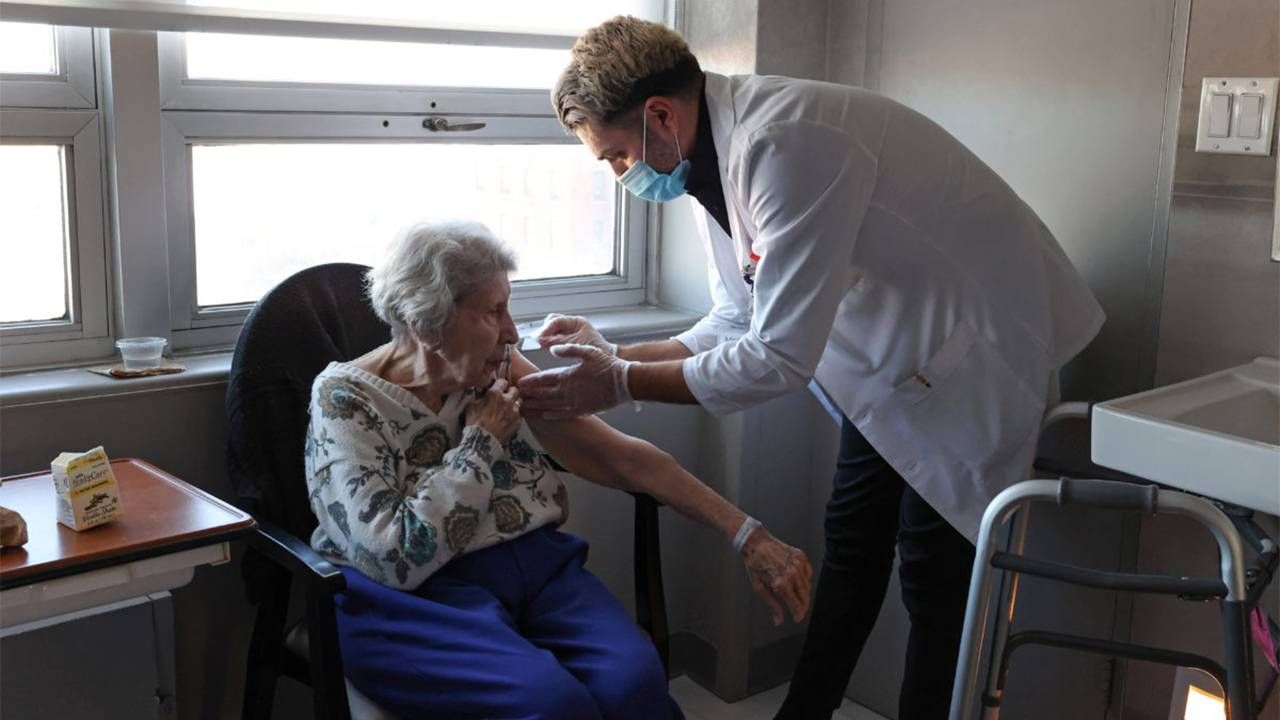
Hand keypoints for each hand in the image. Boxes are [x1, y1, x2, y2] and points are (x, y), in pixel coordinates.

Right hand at [464, 379, 521, 443]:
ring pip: (519, 401)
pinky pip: (519, 415)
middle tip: (505, 398)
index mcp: (495, 393)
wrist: (483, 440)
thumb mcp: (471, 405)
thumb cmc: (475, 423)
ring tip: (508, 409)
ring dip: (514, 403)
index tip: (498, 388)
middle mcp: (507, 400)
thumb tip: (482, 394)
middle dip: (510, 392)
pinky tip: (508, 420)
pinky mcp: (518, 421)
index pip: (502, 381)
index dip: (500, 385)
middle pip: (515, 390)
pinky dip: (514, 416)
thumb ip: (479, 397)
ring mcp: (514, 411)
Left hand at [517, 344, 632, 419]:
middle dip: (530, 395)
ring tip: (525, 407)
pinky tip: (545, 416)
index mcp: (568, 375)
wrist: (624, 383)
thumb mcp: (588, 351)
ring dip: (537, 406)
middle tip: (517, 397)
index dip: (530, 381)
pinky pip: (564, 414)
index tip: (519, 383)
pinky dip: (553, 416)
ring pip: (551, 406)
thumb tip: (552, 349)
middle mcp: (569, 391)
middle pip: (544, 394)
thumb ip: (569, 350)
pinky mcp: (583, 410)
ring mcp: (575, 402)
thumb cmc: (607, 365)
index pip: (544, 379)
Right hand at [536, 314, 616, 354]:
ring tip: (540, 345)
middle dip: (544, 330)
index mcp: (577, 322)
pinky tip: (544, 348)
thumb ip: (558, 342)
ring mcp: (569, 333)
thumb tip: (540, 340)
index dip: (545, 329)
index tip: (538, 338)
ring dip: (545, 336)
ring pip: (551, 329)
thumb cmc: (598, 352)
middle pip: (551, 321)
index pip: (556, 320)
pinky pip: (553, 338)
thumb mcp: (576, 346)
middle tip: (538, 341)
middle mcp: (572, 325)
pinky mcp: (567, 342)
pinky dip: (548, 342)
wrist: (609, 361)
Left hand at [742, 528, 812, 625]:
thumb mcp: (759, 587)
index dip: (798, 614)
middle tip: (798, 610)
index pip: (796, 605)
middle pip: (804, 597)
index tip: (797, 618)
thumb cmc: (755, 564)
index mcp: (781, 583)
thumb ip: (772, 605)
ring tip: (796, 596)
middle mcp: (792, 574)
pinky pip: (808, 573)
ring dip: (804, 594)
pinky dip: (805, 579)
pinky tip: (797, 581)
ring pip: (807, 586)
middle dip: (802, 606)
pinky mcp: (801, 556)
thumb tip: (779, 621)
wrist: (756, 542)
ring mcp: (798, 564)